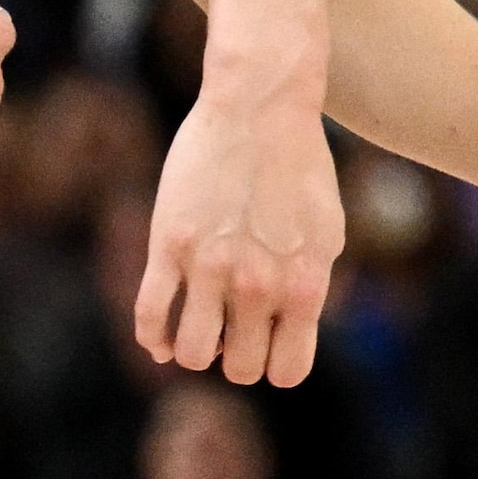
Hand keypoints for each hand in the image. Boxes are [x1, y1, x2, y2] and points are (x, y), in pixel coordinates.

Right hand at [134, 81, 345, 384]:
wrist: (260, 106)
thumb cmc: (300, 167)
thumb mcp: (328, 232)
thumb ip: (313, 287)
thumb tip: (291, 330)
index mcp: (303, 286)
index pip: (287, 371)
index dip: (274, 364)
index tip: (267, 340)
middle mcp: (258, 284)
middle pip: (238, 369)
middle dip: (234, 357)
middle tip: (231, 328)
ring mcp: (210, 266)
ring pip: (191, 353)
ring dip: (193, 349)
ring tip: (199, 324)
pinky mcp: (168, 244)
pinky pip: (149, 314)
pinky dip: (151, 337)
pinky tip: (159, 336)